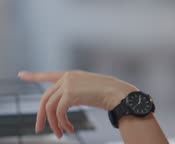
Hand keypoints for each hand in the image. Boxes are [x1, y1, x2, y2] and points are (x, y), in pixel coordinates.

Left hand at [18, 70, 137, 138]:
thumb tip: (62, 108)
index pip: (49, 75)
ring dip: (53, 124)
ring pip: (50, 107)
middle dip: (41, 116)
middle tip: (39, 129)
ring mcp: (68, 84)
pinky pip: (58, 112)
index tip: (21, 75)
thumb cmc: (109, 94)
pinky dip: (62, 123)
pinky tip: (69, 129)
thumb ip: (74, 94)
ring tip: (60, 134)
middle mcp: (68, 77)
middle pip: (45, 98)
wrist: (118, 94)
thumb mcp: (88, 91)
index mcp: (72, 75)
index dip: (34, 75)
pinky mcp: (69, 93)